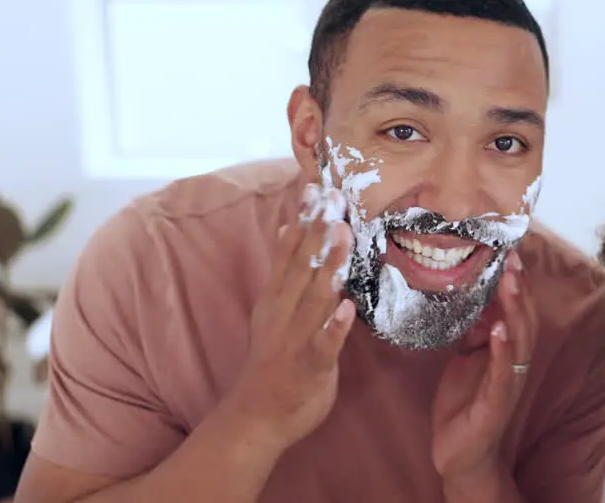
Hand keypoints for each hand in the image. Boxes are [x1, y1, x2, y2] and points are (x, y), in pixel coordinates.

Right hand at [225, 184, 356, 452]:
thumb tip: (290, 225)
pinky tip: (348, 308)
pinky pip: (324, 345)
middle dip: (318, 232)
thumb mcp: (274, 308)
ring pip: (316, 299)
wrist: (256, 417)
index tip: (315, 187)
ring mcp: (295, 339)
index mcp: (277, 298)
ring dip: (329, 268)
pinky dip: (335, 327)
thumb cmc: (274, 359)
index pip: (289, 252)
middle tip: (334, 198)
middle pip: (302, 267)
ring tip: (344, 237)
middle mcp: (284, 313)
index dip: (303, 220)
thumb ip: (285, 269)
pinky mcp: (310, 367)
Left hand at [432, 251, 537, 491]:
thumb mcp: (467, 357)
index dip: (517, 282)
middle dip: (519, 287)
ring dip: (515, 308)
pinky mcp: (495, 403)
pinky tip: (498, 329)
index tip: (509, 250)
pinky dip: (502, 349)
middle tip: (511, 256)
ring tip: (510, 281)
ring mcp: (507, 382)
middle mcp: (514, 362)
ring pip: (519, 339)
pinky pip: (502, 372)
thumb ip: (475, 329)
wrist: (460, 453)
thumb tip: (474, 296)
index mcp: (508, 350)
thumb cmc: (465, 403)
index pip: (518, 309)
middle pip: (524, 318)